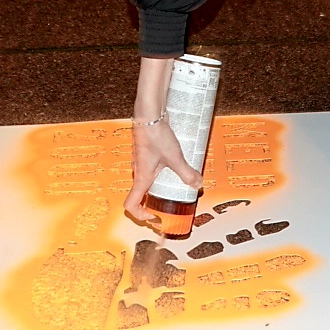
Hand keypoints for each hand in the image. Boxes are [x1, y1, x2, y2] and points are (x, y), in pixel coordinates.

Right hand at [122, 56, 200, 222]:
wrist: (148, 113)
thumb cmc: (156, 135)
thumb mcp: (175, 157)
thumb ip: (186, 173)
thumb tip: (198, 185)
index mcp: (141, 178)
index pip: (131, 204)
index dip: (140, 214)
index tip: (154, 215)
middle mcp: (137, 171)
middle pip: (140, 194)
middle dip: (152, 201)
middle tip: (169, 203)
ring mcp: (140, 161)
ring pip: (145, 179)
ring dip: (157, 185)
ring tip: (174, 183)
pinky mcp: (145, 151)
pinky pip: (149, 167)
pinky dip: (159, 171)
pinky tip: (173, 164)